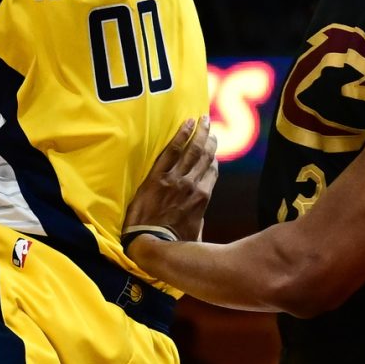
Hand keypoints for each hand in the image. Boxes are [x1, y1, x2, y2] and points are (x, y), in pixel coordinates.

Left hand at [125, 117, 217, 244]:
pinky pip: (171, 151)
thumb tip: (198, 217)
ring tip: (202, 119)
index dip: (213, 157)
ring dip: (198, 133)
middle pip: (204, 156)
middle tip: (210, 124)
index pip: (211, 171)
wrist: (151, 243)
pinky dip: (180, 136)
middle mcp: (192, 185)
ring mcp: (175, 179)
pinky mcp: (157, 176)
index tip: (213, 147)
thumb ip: (198, 220)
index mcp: (202, 198)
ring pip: (191, 150)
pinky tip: (185, 124)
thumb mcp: (195, 234)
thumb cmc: (173, 244)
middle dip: (208, 139)